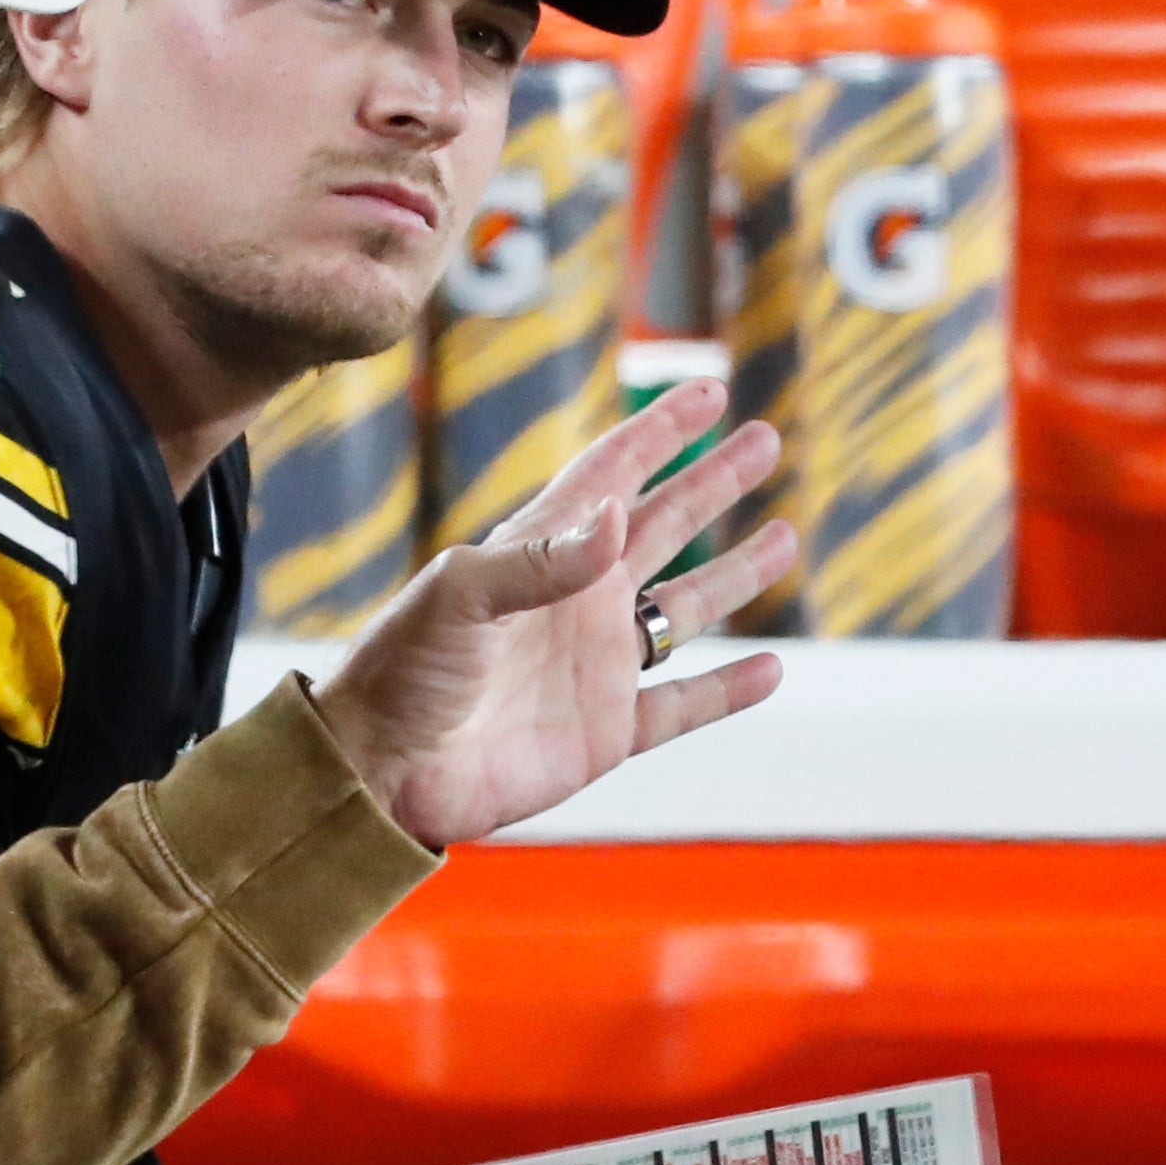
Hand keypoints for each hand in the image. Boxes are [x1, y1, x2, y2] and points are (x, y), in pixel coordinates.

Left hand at [315, 378, 792, 848]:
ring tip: (784, 535)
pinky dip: (726, 690)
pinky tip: (770, 668)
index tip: (707, 392)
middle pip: (661, 527)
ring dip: (735, 574)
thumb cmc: (401, 671)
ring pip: (684, 610)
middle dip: (713, 483)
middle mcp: (574, 601)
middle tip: (765, 438)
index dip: (658, 432)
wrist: (381, 771)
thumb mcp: (461, 597)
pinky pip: (681, 706)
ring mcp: (594, 666)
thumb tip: (620, 514)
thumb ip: (542, 560)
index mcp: (535, 554)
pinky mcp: (604, 733)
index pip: (609, 475)